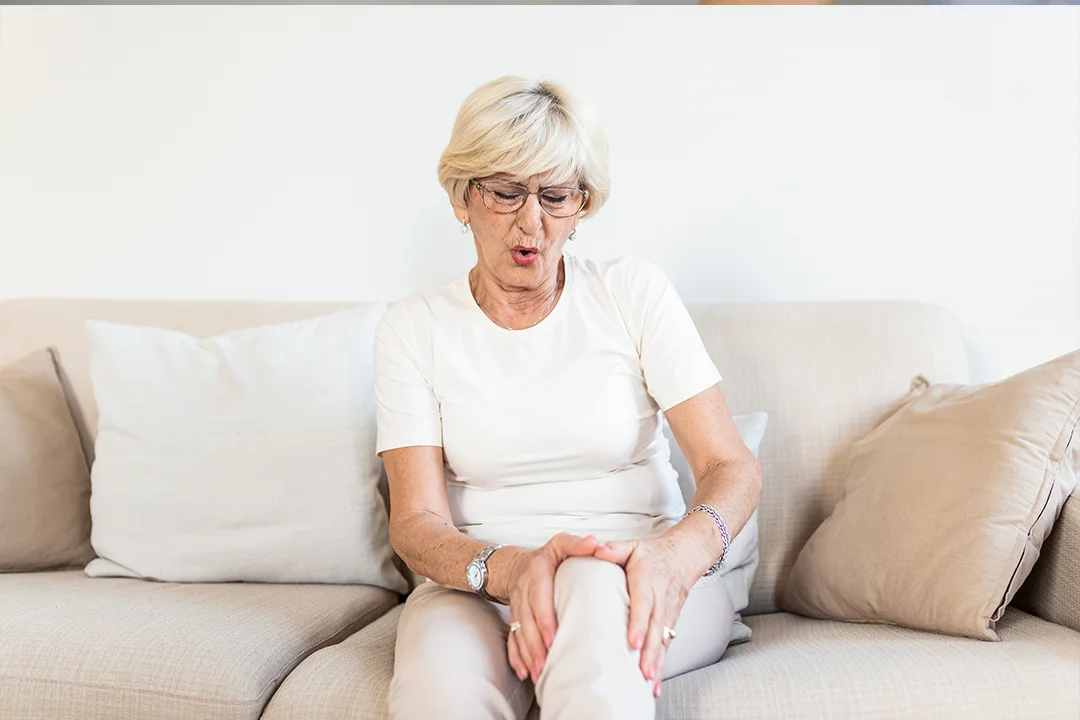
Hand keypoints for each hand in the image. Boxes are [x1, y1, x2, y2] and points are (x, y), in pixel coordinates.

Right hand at [505, 533, 598, 683]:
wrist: (517, 565)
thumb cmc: (548, 558)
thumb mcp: (561, 544)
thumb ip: (577, 544)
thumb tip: (595, 544)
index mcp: (537, 571)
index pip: (539, 596)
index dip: (545, 618)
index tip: (554, 637)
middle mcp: (523, 589)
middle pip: (526, 620)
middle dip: (535, 643)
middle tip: (547, 663)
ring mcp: (516, 606)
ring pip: (518, 632)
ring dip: (527, 654)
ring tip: (539, 673)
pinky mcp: (513, 619)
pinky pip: (511, 639)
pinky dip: (516, 657)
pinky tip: (525, 672)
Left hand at [593, 536, 697, 697]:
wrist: (684, 555)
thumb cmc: (653, 554)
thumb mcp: (633, 546)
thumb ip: (615, 549)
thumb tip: (598, 550)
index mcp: (648, 580)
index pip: (644, 603)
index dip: (640, 622)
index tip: (633, 641)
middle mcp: (661, 599)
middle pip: (656, 628)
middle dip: (650, 652)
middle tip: (642, 672)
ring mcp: (668, 613)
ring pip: (663, 640)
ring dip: (657, 662)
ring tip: (648, 683)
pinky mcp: (671, 622)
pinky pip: (666, 645)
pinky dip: (661, 665)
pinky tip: (654, 684)